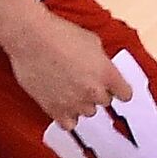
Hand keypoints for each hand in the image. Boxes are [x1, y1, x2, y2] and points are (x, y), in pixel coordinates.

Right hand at [2, 15, 121, 128]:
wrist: (31, 37)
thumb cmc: (59, 33)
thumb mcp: (92, 41)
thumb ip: (102, 61)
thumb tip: (102, 68)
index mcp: (107, 74)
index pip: (125, 94)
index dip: (119, 89)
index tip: (115, 89)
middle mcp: (94, 92)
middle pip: (104, 102)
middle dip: (97, 92)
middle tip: (82, 80)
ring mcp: (75, 103)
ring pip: (87, 112)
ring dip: (80, 103)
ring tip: (68, 88)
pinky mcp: (55, 110)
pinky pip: (68, 124)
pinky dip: (66, 117)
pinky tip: (62, 106)